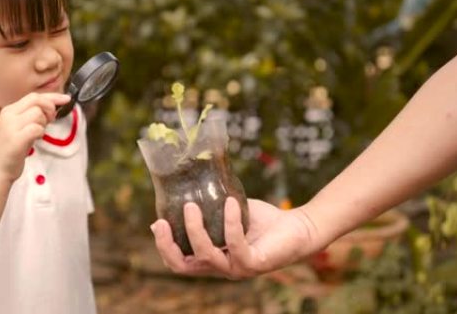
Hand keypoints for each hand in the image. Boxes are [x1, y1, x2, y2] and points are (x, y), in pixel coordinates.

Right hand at [0, 92, 70, 182]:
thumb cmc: (13, 150)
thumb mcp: (21, 127)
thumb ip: (34, 116)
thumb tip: (53, 106)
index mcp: (9, 110)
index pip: (34, 96)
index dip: (52, 97)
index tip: (66, 99)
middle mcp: (8, 115)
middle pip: (36, 100)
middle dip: (50, 108)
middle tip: (51, 120)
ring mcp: (11, 127)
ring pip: (38, 113)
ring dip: (43, 124)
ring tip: (37, 134)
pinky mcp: (16, 139)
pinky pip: (36, 128)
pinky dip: (41, 133)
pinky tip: (36, 139)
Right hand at [151, 197, 323, 278]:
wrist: (298, 227)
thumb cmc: (264, 221)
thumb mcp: (229, 212)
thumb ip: (210, 208)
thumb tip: (186, 188)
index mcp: (213, 258)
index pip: (179, 263)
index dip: (164, 247)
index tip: (157, 223)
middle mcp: (222, 267)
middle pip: (183, 267)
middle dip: (168, 246)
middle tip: (162, 223)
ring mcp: (237, 268)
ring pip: (206, 255)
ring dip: (195, 230)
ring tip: (191, 205)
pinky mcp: (255, 263)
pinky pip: (235, 244)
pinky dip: (230, 222)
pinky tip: (231, 203)